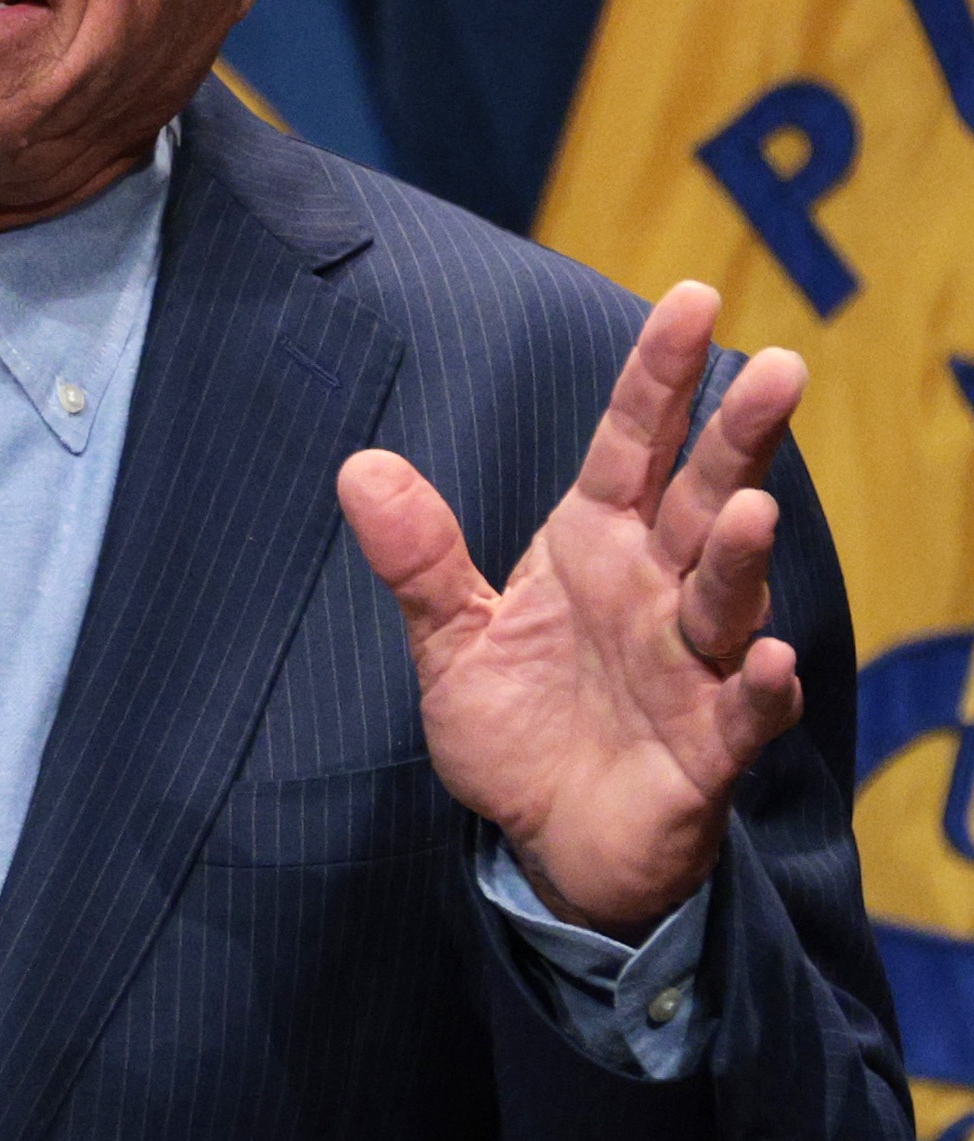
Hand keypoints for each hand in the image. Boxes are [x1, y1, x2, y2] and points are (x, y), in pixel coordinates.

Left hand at [336, 282, 805, 937]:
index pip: (631, 444)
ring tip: (753, 509)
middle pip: (702, 498)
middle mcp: (656, 590)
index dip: (660, 377)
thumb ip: (419, 557)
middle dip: (738, 436)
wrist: (549, 842)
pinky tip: (770, 663)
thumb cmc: (517, 726)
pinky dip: (759, 690)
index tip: (693, 299)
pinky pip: (742, 712)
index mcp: (596, 545)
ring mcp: (691, 666)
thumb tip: (359, 465)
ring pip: (727, 597)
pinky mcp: (709, 748)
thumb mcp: (453, 637)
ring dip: (744, 555)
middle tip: (780, 366)